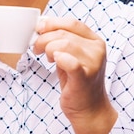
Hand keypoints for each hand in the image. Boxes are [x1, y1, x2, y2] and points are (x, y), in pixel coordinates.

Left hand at [33, 17, 116, 133]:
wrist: (89, 110)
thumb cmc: (77, 82)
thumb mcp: (72, 56)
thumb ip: (63, 41)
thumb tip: (42, 25)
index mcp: (95, 41)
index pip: (72, 23)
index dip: (53, 23)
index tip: (39, 28)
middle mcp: (97, 50)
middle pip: (64, 34)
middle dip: (44, 39)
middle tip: (36, 48)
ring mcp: (93, 64)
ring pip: (64, 45)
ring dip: (48, 49)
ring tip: (47, 58)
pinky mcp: (85, 78)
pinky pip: (71, 63)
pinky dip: (60, 59)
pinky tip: (55, 62)